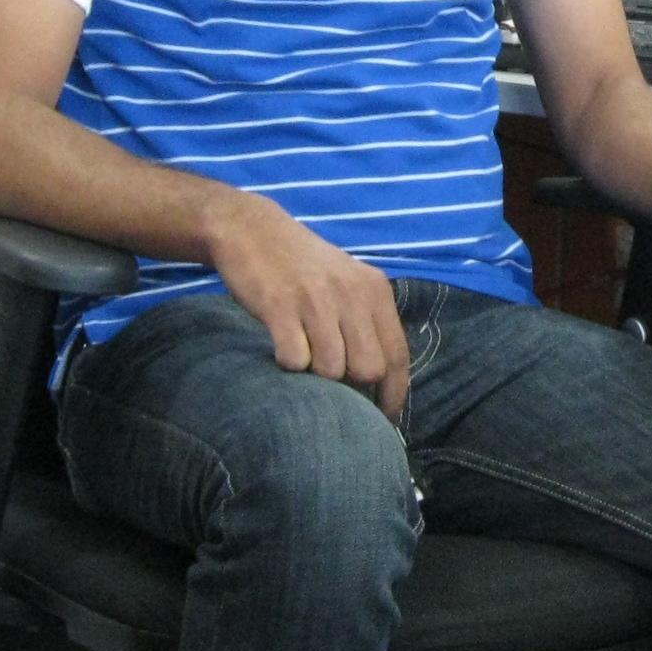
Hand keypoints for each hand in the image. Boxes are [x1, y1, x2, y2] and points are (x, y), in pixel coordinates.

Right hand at [203, 193, 410, 421]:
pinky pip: (295, 360)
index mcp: (374, 291)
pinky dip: (288, 363)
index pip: (399, 356)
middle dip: (351, 387)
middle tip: (329, 379)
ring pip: (332, 370)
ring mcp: (316, 300)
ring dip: (316, 375)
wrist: (252, 229)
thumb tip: (380, 377)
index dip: (394, 396)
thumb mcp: (348, 282)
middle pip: (369, 370)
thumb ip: (367, 322)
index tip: (386, 421)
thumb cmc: (303, 265)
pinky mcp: (280, 307)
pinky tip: (281, 346)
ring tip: (302, 353)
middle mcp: (351, 295)